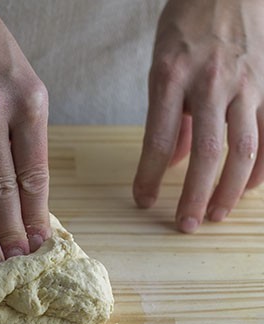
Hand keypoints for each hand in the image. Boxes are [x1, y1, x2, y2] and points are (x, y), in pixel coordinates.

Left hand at [133, 0, 263, 231]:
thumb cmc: (187, 27)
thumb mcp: (161, 65)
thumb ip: (166, 115)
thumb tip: (169, 163)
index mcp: (171, 77)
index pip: (158, 139)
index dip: (149, 175)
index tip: (143, 200)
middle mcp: (210, 83)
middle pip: (206, 152)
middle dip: (193, 194)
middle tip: (183, 224)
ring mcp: (246, 85)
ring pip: (243, 149)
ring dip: (229, 190)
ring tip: (213, 215)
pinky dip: (261, 167)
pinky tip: (248, 189)